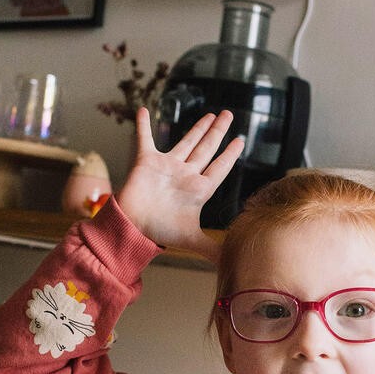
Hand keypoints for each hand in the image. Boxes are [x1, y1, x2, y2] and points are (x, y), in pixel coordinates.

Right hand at [116, 108, 244, 256]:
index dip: (230, 154)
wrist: (134, 228)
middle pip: (207, 148)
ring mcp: (168, 166)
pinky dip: (143, 125)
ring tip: (209, 114)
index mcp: (199, 189)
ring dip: (197, 127)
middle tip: (228, 115)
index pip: (219, 167)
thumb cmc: (161, 232)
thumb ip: (213, 249)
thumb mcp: (192, 240)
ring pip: (186, 141)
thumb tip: (233, 263)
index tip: (240, 140)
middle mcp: (186, 174)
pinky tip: (143, 109)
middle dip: (218, 132)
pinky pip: (145, 139)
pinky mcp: (147, 161)